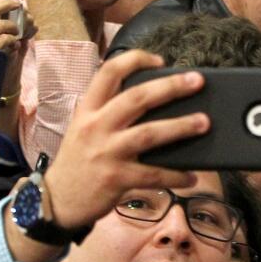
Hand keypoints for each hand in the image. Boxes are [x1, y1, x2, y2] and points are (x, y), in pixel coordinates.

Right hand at [43, 50, 209, 228]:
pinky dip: (175, 175)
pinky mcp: (116, 179)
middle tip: (197, 81)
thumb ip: (107, 112)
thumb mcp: (83, 128)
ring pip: (149, 133)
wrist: (57, 201)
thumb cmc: (77, 161)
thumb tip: (152, 100)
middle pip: (137, 98)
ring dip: (181, 127)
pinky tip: (191, 176)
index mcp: (88, 109)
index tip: (160, 60)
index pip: (109, 72)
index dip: (136, 60)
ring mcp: (106, 152)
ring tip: (204, 123)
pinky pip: (153, 175)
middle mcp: (96, 126)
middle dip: (170, 87)